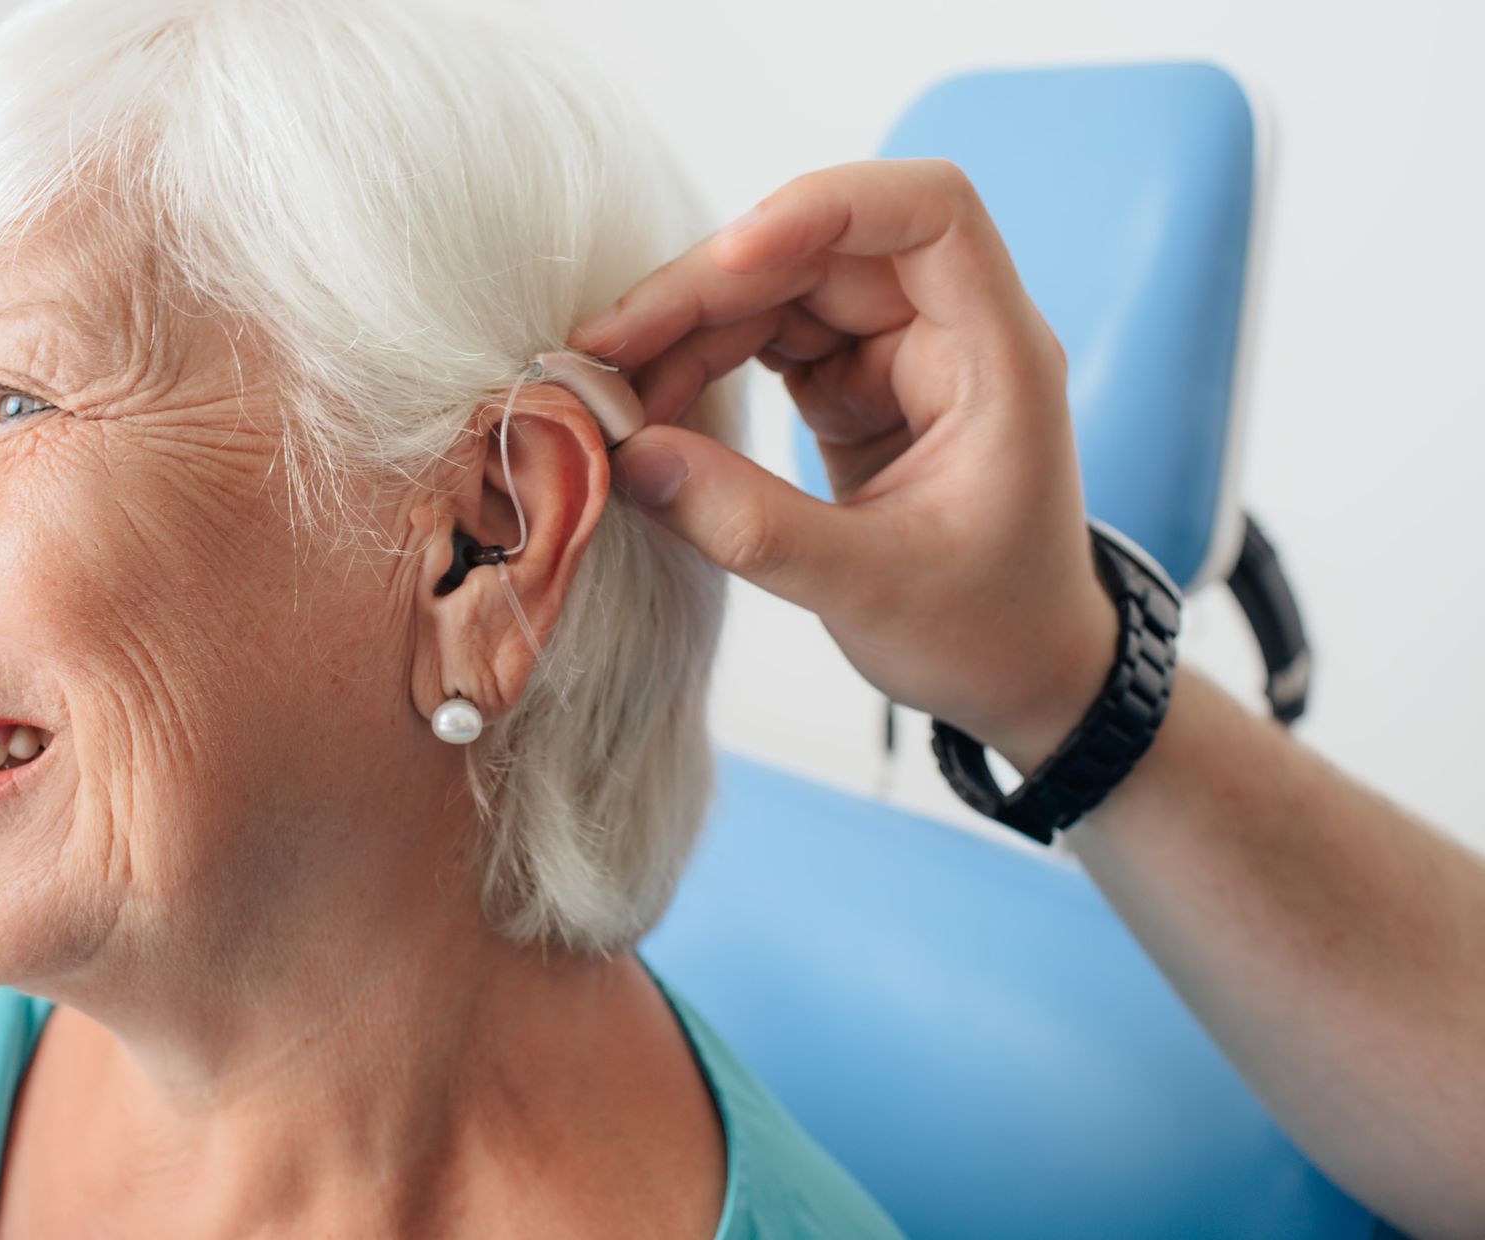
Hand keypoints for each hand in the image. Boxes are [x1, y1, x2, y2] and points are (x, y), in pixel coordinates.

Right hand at [569, 158, 1117, 771]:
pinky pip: (763, 343)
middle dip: (705, 291)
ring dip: (686, 331)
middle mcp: (948, 330)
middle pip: (818, 251)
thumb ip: (751, 525)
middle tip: (603, 354)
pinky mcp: (853, 384)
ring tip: (608, 392)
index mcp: (996, 355)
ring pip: (777, 293)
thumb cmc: (986, 631)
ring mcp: (896, 352)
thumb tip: (632, 459)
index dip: (825, 208)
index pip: (929, 213)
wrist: (1022, 673)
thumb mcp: (870, 589)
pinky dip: (699, 367)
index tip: (729, 259)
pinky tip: (647, 407)